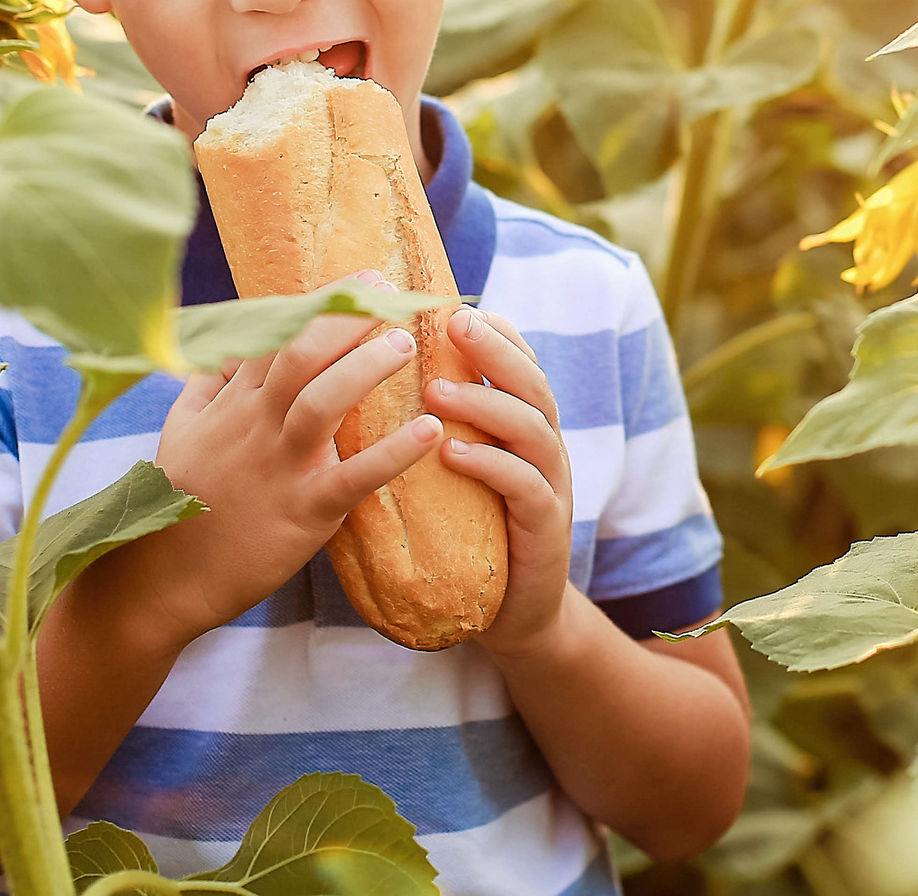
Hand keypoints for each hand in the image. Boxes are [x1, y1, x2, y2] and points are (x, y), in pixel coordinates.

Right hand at [89, 283, 443, 651]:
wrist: (161, 581)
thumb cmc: (178, 502)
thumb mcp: (180, 431)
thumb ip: (208, 385)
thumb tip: (232, 347)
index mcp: (234, 401)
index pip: (278, 334)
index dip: (321, 303)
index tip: (362, 280)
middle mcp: (256, 424)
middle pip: (301, 353)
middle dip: (348, 317)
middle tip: (391, 290)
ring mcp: (280, 466)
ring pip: (322, 401)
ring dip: (367, 368)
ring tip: (407, 345)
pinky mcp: (303, 511)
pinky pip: (353, 477)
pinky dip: (394, 454)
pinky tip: (430, 430)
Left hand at [428, 307, 573, 658]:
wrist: (509, 613)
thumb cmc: (468, 532)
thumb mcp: (453, 468)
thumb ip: (433, 425)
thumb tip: (366, 376)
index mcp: (521, 424)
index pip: (517, 360)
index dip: (492, 329)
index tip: (452, 303)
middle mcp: (543, 444)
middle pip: (531, 380)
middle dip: (495, 347)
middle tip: (453, 322)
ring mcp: (551, 483)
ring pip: (532, 424)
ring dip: (484, 401)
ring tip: (434, 389)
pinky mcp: (546, 526)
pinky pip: (524, 485)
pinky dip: (490, 464)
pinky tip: (451, 454)